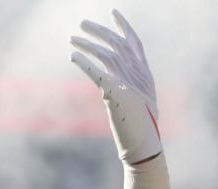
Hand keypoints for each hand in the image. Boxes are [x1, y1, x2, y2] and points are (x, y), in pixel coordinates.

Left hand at [70, 10, 161, 164]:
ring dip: (86, 44)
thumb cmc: (142, 128)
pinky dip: (84, 62)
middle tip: (81, 23)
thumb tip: (110, 82)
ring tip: (71, 38)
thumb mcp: (140, 102)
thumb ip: (130, 86)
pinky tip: (73, 56)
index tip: (113, 11)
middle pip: (117, 44)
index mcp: (146, 74)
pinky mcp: (116, 94)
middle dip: (98, 30)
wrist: (145, 146)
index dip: (123, 26)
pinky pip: (97, 73)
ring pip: (106, 55)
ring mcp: (128, 84)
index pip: (134, 42)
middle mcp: (139, 74)